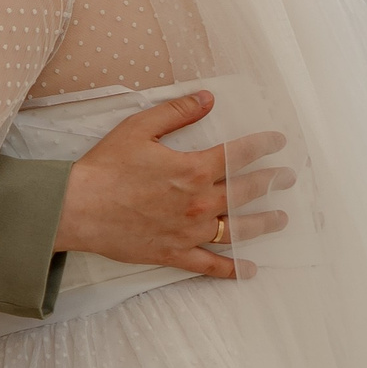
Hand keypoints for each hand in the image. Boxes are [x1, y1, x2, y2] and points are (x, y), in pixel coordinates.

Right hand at [54, 91, 293, 280]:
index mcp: (192, 169)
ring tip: (281, 219)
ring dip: (264, 224)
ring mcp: (189, 232)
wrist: (78, 208)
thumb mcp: (139, 128)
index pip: (239, 154)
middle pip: (246, 191)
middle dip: (272, 182)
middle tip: (288, 178)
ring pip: (238, 230)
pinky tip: (251, 269)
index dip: (263, 146)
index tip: (279, 141)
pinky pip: (211, 265)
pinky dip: (233, 269)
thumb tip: (208, 97)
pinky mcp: (175, 254)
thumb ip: (177, 112)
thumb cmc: (106, 167)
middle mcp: (199, 202)